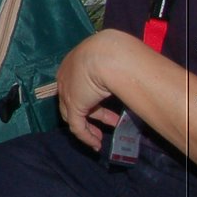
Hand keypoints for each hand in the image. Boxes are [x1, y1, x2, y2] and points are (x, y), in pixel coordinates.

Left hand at [57, 28, 129, 150]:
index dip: (91, 97)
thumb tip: (131, 74)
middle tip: (109, 122)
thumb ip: (115, 69)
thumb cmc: (114, 52)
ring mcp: (66, 92)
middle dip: (92, 114)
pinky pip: (77, 126)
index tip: (105, 106)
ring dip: (88, 128)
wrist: (107, 54)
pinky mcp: (72, 105)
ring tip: (100, 138)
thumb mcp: (112, 59)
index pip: (78, 84)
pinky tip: (96, 144)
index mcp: (75, 62)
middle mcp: (66, 77)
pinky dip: (86, 136)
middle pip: (74, 100)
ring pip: (73, 116)